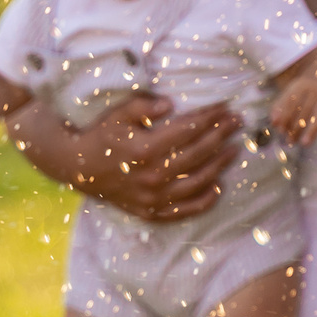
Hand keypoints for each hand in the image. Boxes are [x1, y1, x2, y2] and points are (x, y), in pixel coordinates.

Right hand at [5, 94, 241, 222]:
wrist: (79, 168)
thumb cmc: (101, 136)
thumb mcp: (118, 113)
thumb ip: (144, 105)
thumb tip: (171, 103)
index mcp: (144, 150)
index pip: (188, 130)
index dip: (210, 118)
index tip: (227, 108)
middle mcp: (151, 177)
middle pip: (198, 154)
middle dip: (221, 136)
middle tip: (237, 123)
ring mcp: (152, 198)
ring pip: (197, 182)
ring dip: (220, 165)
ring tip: (234, 150)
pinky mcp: (150, 212)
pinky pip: (184, 210)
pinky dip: (204, 200)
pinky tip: (218, 186)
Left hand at [269, 46, 316, 145]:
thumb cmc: (303, 98)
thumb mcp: (290, 97)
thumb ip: (279, 109)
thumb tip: (274, 123)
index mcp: (302, 87)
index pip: (292, 99)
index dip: (284, 114)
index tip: (277, 127)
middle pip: (305, 110)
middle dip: (296, 127)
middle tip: (289, 140)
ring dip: (313, 130)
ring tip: (304, 143)